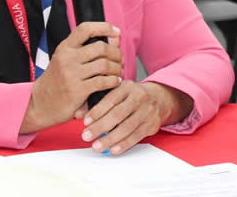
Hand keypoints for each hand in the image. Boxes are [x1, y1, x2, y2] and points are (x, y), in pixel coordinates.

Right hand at [20, 23, 123, 133]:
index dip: (104, 27)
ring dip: (117, 69)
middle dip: (116, 53)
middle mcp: (67, 58)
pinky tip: (115, 83)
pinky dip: (113, 81)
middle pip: (101, 47)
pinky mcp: (77, 90)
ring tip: (119, 73)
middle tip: (120, 61)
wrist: (39, 104)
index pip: (85, 29)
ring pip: (105, 65)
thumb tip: (115, 40)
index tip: (117, 32)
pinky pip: (103, 82)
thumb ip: (86, 50)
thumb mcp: (66, 60)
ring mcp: (71, 74)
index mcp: (65, 47)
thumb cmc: (57, 81)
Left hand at [77, 81, 192, 154]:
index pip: (111, 99)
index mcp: (127, 87)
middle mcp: (139, 97)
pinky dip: (124, 144)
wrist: (159, 97)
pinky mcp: (152, 124)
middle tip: (86, 136)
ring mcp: (147, 111)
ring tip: (97, 146)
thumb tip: (78, 113)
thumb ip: (96, 102)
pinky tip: (114, 149)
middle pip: (118, 114)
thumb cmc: (131, 96)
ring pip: (127, 126)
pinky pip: (137, 136)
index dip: (97, 111)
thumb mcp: (116, 92)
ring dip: (110, 138)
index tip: (85, 122)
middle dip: (100, 127)